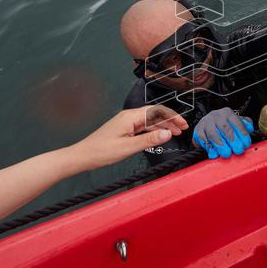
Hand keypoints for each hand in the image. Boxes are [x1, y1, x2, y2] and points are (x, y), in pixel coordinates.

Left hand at [69, 105, 187, 172]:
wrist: (83, 156)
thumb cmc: (101, 151)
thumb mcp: (129, 147)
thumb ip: (150, 139)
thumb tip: (168, 133)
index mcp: (130, 117)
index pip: (157, 112)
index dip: (172, 116)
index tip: (183, 124)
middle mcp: (129, 117)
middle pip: (155, 114)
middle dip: (170, 120)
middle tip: (182, 128)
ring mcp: (126, 123)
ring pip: (149, 121)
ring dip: (163, 126)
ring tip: (174, 133)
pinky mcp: (124, 129)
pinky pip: (142, 127)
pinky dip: (153, 131)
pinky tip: (159, 136)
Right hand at [192, 107, 253, 158]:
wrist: (205, 124)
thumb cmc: (223, 125)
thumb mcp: (235, 122)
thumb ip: (245, 124)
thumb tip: (250, 128)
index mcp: (227, 113)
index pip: (236, 122)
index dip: (242, 134)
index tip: (246, 144)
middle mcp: (216, 116)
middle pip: (225, 128)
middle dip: (233, 140)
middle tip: (238, 150)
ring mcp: (206, 123)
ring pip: (213, 134)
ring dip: (220, 145)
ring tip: (227, 153)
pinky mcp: (198, 131)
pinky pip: (203, 140)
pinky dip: (209, 148)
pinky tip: (214, 153)